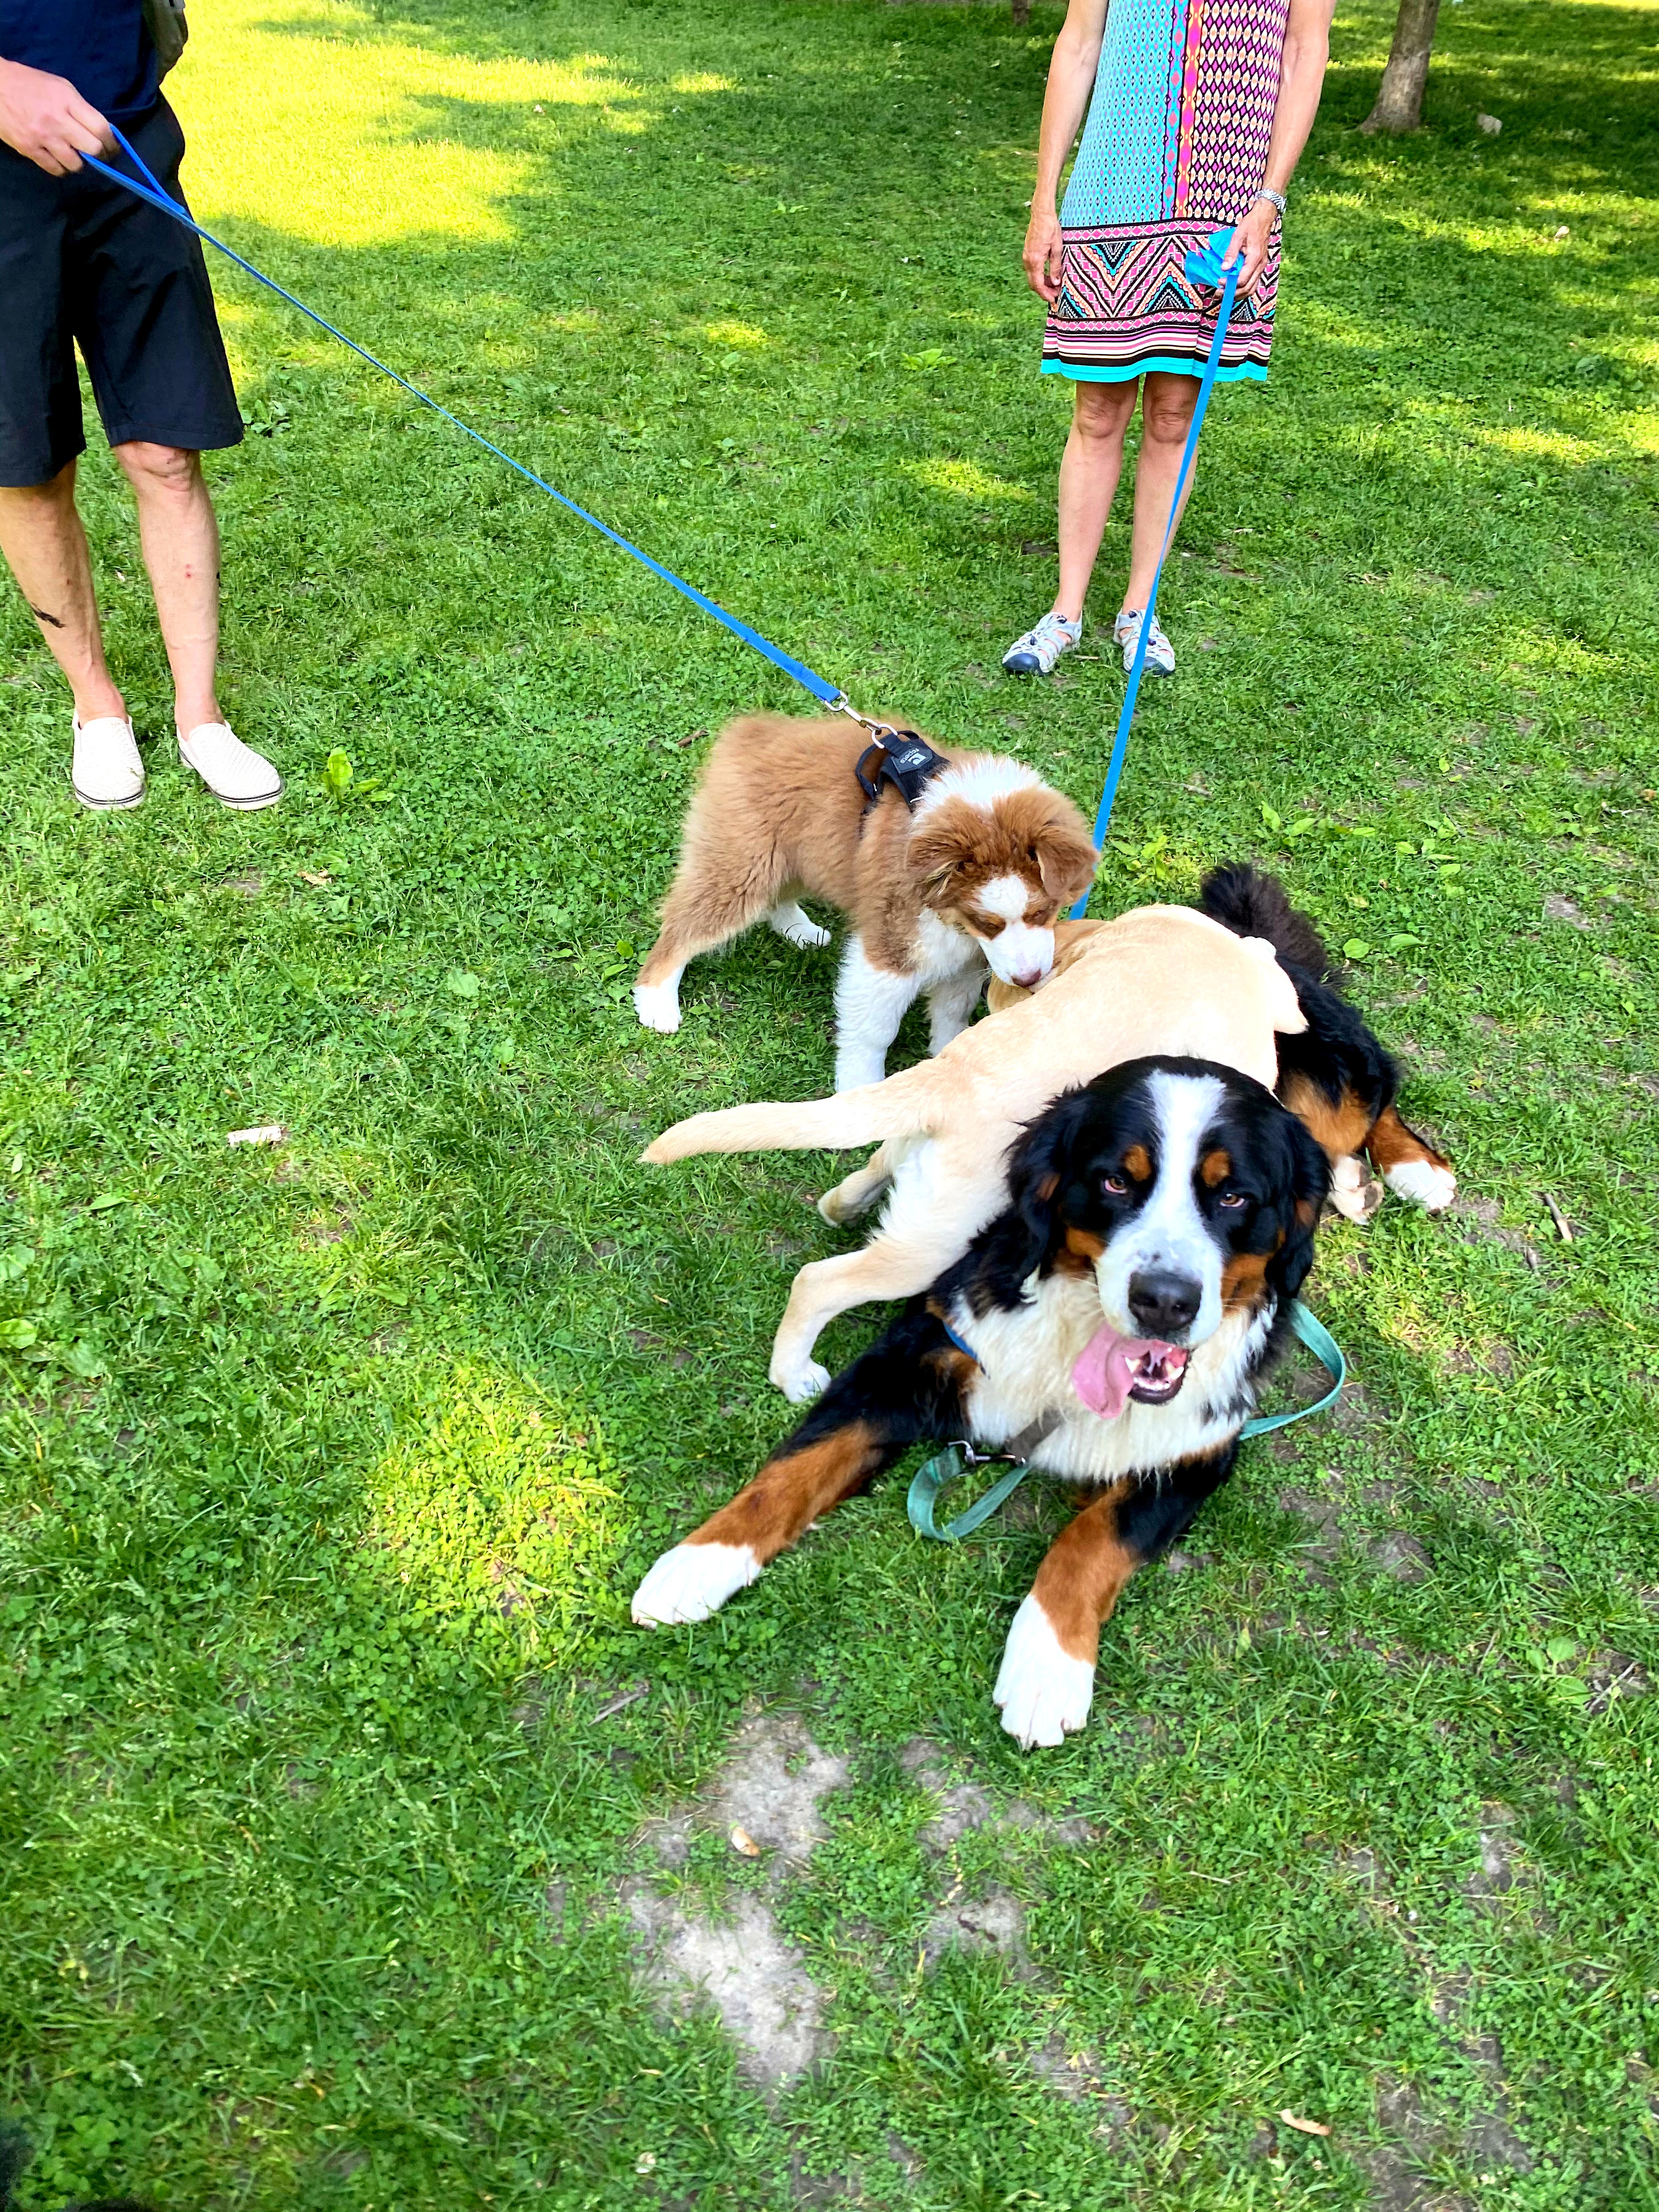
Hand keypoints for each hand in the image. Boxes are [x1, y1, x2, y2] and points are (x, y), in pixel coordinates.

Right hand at [0, 60, 111, 174]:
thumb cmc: (30, 84)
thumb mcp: (60, 87)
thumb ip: (81, 108)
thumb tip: (102, 132)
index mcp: (67, 100)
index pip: (101, 128)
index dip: (111, 142)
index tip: (112, 147)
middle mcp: (57, 119)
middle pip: (93, 149)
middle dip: (100, 155)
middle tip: (98, 155)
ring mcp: (42, 136)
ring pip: (75, 164)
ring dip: (79, 163)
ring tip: (74, 155)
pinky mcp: (29, 149)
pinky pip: (55, 169)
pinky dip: (61, 167)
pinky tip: (59, 159)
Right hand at [1023, 207, 1064, 305]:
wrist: (1041, 213)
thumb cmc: (1051, 227)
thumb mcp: (1057, 248)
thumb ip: (1055, 266)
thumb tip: (1056, 282)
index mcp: (1035, 260)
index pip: (1038, 284)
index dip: (1045, 294)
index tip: (1053, 300)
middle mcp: (1028, 260)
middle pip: (1033, 284)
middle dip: (1044, 292)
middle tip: (1055, 295)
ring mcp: (1026, 257)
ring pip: (1032, 277)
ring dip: (1042, 284)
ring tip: (1054, 286)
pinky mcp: (1027, 253)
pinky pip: (1032, 270)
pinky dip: (1039, 276)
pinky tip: (1049, 275)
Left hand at [1219, 200, 1277, 302]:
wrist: (1264, 217)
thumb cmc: (1251, 224)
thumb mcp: (1238, 236)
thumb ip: (1231, 253)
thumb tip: (1224, 268)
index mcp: (1255, 258)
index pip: (1243, 279)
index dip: (1230, 284)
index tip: (1219, 282)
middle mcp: (1260, 265)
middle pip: (1247, 288)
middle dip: (1232, 294)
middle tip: (1218, 294)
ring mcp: (1262, 266)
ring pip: (1252, 288)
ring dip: (1238, 294)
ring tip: (1225, 295)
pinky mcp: (1260, 266)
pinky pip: (1253, 283)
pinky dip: (1243, 289)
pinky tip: (1234, 289)